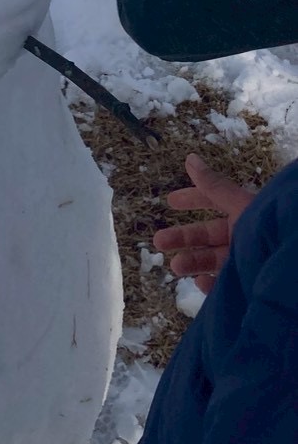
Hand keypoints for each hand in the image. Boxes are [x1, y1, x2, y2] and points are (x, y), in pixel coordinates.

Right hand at [153, 153, 256, 293]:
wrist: (288, 268)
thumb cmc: (268, 231)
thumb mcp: (240, 206)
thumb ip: (214, 187)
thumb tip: (189, 158)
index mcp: (244, 212)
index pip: (214, 201)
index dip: (192, 199)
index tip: (170, 201)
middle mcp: (244, 236)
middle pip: (209, 235)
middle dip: (183, 237)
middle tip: (159, 241)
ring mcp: (246, 260)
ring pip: (214, 261)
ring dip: (193, 262)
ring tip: (175, 267)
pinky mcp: (248, 285)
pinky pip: (226, 286)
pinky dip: (211, 285)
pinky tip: (200, 282)